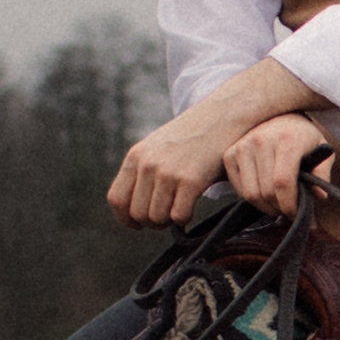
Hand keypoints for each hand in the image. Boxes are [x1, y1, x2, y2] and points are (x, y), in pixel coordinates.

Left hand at [108, 68, 332, 224]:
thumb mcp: (158, 147)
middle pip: (137, 214)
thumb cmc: (194, 136)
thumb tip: (136, 208)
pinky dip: (184, 218)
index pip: (116, 199)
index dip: (126, 218)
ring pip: (157, 218)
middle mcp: (148, 164)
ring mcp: (168, 172)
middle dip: (151, 223)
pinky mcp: (190, 180)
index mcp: (136, 156)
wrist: (223, 116)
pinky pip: (178, 216)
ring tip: (179, 211)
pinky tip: (192, 207)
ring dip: (168, 222)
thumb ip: (144, 171)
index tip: (139, 224)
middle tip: (166, 218)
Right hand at [222, 115, 334, 214]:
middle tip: (288, 210)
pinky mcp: (230, 153)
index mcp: (286, 139)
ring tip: (277, 204)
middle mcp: (260, 140)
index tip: (297, 213)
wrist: (280, 114)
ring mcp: (242, 146)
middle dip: (279, 208)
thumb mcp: (322, 150)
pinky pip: (238, 188)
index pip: (283, 182)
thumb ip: (322, 173)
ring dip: (265, 207)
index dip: (289, 204)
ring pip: (250, 193)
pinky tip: (263, 193)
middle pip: (266, 191)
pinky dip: (251, 198)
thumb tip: (319, 196)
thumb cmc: (303, 136)